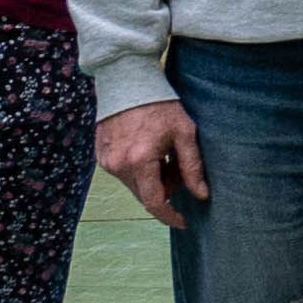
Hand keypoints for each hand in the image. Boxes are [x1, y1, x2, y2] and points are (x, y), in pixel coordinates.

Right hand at [98, 100, 209, 230]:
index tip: (183, 221)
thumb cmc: (160, 104)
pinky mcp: (100, 155)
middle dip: (165, 189)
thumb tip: (201, 195)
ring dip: (152, 178)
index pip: (154, 202)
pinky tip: (148, 148)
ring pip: (134, 184)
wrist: (127, 80)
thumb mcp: (184, 133)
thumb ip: (192, 167)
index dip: (170, 215)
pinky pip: (123, 173)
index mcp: (140, 161)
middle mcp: (118, 166)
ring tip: (164, 152)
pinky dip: (139, 169)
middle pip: (145, 194)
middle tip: (178, 166)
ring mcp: (106, 161)